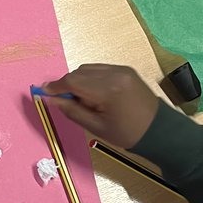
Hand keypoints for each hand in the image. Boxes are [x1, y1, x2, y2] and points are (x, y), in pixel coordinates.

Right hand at [43, 64, 159, 148]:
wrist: (159, 129)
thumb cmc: (128, 133)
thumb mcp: (96, 127)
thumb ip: (71, 110)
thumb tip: (50, 99)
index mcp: (108, 90)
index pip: (73, 81)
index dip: (55, 87)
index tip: (43, 92)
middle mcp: (115, 74)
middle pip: (79, 72)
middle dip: (67, 85)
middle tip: (65, 101)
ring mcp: (121, 70)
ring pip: (88, 69)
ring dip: (79, 81)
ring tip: (84, 100)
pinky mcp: (125, 70)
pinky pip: (100, 69)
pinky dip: (91, 78)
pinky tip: (95, 94)